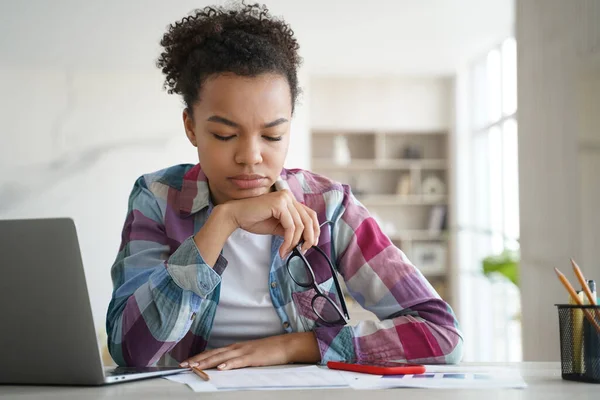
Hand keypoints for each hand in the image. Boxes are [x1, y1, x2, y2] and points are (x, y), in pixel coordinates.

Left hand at [179, 332, 320, 370]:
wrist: (285, 345)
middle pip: (213, 353)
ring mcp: (244, 351)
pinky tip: (221, 368)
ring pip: (222, 357)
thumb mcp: (249, 355)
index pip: (213, 352)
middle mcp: (237, 347)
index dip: (199, 357)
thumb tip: (223, 366)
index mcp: (235, 347)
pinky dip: (229, 364)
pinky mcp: (253, 357)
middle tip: (183, 365)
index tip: (187, 362)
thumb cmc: (268, 351)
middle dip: (198, 359)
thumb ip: (237, 359)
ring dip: (208, 362)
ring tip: (195, 366)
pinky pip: (238, 361)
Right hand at [222, 190, 319, 257]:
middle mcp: (289, 196)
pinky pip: (290, 227)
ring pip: (300, 226)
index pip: (310, 214)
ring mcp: (284, 198)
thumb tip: (305, 241)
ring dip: (294, 243)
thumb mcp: (278, 226)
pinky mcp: (279, 204)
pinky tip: (282, 249)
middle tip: (302, 251)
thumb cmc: (254, 220)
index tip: (311, 244)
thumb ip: (291, 229)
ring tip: (286, 252)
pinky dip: (288, 241)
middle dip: (308, 238)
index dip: (315, 230)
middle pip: (308, 219)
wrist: (236, 215)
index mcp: (290, 199)